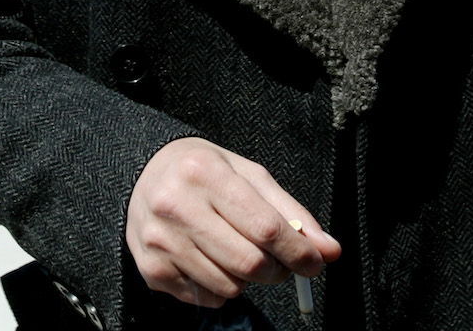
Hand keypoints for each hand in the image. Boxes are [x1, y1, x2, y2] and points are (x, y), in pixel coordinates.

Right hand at [126, 137, 340, 307]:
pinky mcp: (151, 270)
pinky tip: (210, 259)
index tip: (315, 261)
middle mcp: (175, 206)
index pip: (264, 227)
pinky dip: (220, 287)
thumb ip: (290, 213)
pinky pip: (207, 299)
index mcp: (205, 174)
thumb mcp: (248, 176)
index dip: (298, 251)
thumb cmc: (204, 173)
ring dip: (247, 279)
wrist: (143, 176)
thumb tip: (329, 250)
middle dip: (277, 270)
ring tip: (236, 251)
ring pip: (230, 286)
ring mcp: (159, 241)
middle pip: (249, 263)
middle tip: (278, 262)